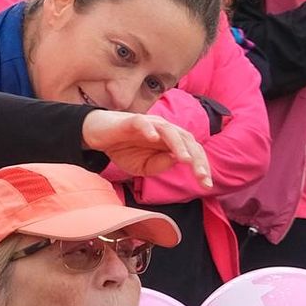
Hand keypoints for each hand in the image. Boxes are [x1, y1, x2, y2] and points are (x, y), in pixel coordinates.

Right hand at [83, 108, 212, 190]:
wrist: (100, 136)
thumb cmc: (124, 150)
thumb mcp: (142, 167)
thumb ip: (158, 166)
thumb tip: (174, 161)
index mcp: (171, 141)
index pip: (192, 151)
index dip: (201, 167)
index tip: (206, 185)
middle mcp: (165, 130)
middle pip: (187, 140)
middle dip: (197, 160)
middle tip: (202, 178)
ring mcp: (150, 124)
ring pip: (169, 131)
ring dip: (179, 146)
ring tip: (185, 160)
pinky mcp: (132, 120)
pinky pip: (142, 123)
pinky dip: (148, 129)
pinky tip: (152, 138)